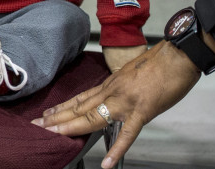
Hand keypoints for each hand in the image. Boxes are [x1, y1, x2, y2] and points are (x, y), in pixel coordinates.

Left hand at [32, 41, 200, 168]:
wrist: (177, 56)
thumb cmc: (159, 64)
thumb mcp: (131, 74)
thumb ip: (119, 88)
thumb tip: (114, 99)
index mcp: (110, 85)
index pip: (80, 98)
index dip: (61, 106)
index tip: (46, 114)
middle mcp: (112, 92)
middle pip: (79, 107)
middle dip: (57, 117)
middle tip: (37, 124)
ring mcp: (125, 102)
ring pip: (92, 116)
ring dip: (71, 126)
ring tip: (54, 135)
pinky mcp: (142, 111)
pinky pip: (127, 133)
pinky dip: (116, 149)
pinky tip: (107, 163)